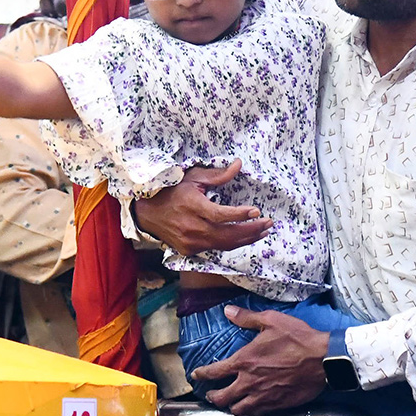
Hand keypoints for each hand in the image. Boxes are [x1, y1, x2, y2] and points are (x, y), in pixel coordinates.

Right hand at [134, 160, 272, 255]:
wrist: (147, 212)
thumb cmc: (171, 190)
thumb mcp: (193, 178)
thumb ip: (218, 175)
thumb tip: (239, 165)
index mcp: (192, 207)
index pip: (220, 215)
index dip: (239, 215)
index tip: (256, 211)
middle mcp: (191, 228)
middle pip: (227, 235)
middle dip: (251, 230)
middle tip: (268, 223)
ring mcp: (190, 242)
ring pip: (224, 245)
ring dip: (246, 239)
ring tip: (263, 231)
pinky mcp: (189, 251)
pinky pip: (216, 248)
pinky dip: (232, 243)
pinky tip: (245, 237)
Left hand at [192, 306, 329, 415]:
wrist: (323, 359)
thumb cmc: (299, 339)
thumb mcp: (272, 321)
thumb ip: (247, 318)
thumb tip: (228, 312)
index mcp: (245, 361)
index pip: (214, 371)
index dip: (202, 374)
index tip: (196, 375)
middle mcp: (250, 382)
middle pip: (221, 398)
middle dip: (213, 396)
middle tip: (212, 393)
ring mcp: (263, 397)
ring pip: (238, 410)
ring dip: (231, 406)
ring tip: (231, 402)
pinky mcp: (277, 405)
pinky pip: (257, 414)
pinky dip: (251, 411)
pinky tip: (253, 407)